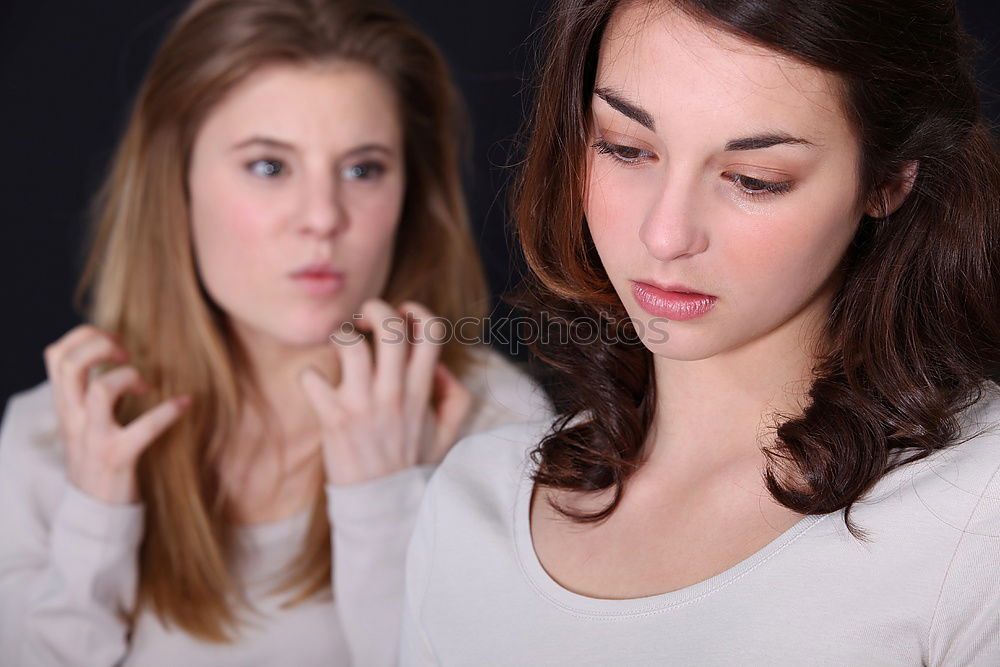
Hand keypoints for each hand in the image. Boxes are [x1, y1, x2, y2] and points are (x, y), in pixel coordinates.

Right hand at [43, 325, 190, 503]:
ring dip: (126, 376)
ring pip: (98, 391)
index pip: (55, 355)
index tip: (113, 340)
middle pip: (68, 363)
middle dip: (99, 344)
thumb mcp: (84, 423)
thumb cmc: (99, 460)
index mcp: (65, 407)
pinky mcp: (117, 458)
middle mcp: (73, 419)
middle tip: (126, 352)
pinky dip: (168, 412)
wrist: (94, 513)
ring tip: (144, 385)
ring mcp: (93, 439)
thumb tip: (112, 357)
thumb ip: (90, 393)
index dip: (83, 336)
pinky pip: (143, 429)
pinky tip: (185, 403)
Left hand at [299, 299, 471, 485]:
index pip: (431, 329)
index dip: (416, 311)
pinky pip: (312, 378)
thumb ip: (456, 396)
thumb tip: (439, 367)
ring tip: (341, 348)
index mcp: (421, 390)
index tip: (402, 320)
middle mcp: (393, 392)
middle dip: (374, 310)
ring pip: (349, 343)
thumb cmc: (412, 465)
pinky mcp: (332, 418)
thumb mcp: (449, 432)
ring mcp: (363, 404)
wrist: (384, 507)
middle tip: (364, 324)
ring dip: (341, 335)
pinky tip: (319, 388)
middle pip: (389, 325)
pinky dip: (310, 377)